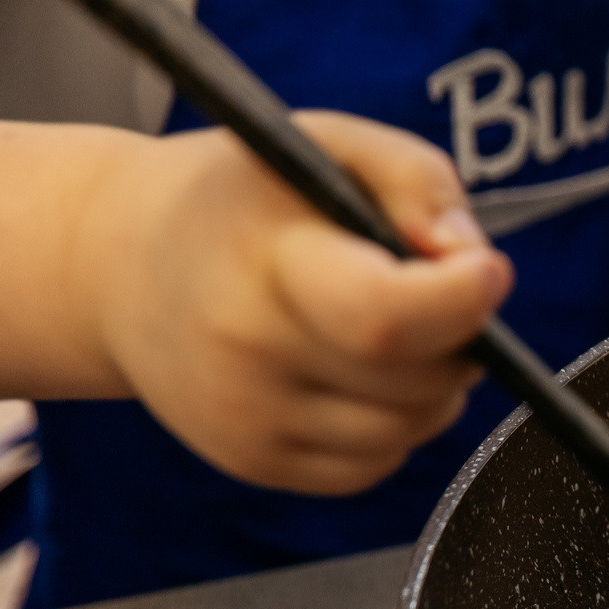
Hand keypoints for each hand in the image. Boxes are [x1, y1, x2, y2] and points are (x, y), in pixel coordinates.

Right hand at [80, 112, 512, 495]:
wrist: (122, 264)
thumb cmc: (247, 198)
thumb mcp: (324, 144)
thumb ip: (415, 180)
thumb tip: (471, 256)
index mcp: (263, 267)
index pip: (385, 317)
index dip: (461, 301)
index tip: (485, 271)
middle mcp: (247, 356)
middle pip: (419, 380)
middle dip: (458, 340)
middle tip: (434, 295)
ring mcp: (248, 422)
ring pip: (412, 430)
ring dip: (432, 386)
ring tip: (387, 330)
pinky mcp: (257, 465)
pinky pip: (378, 464)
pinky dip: (393, 424)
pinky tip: (351, 371)